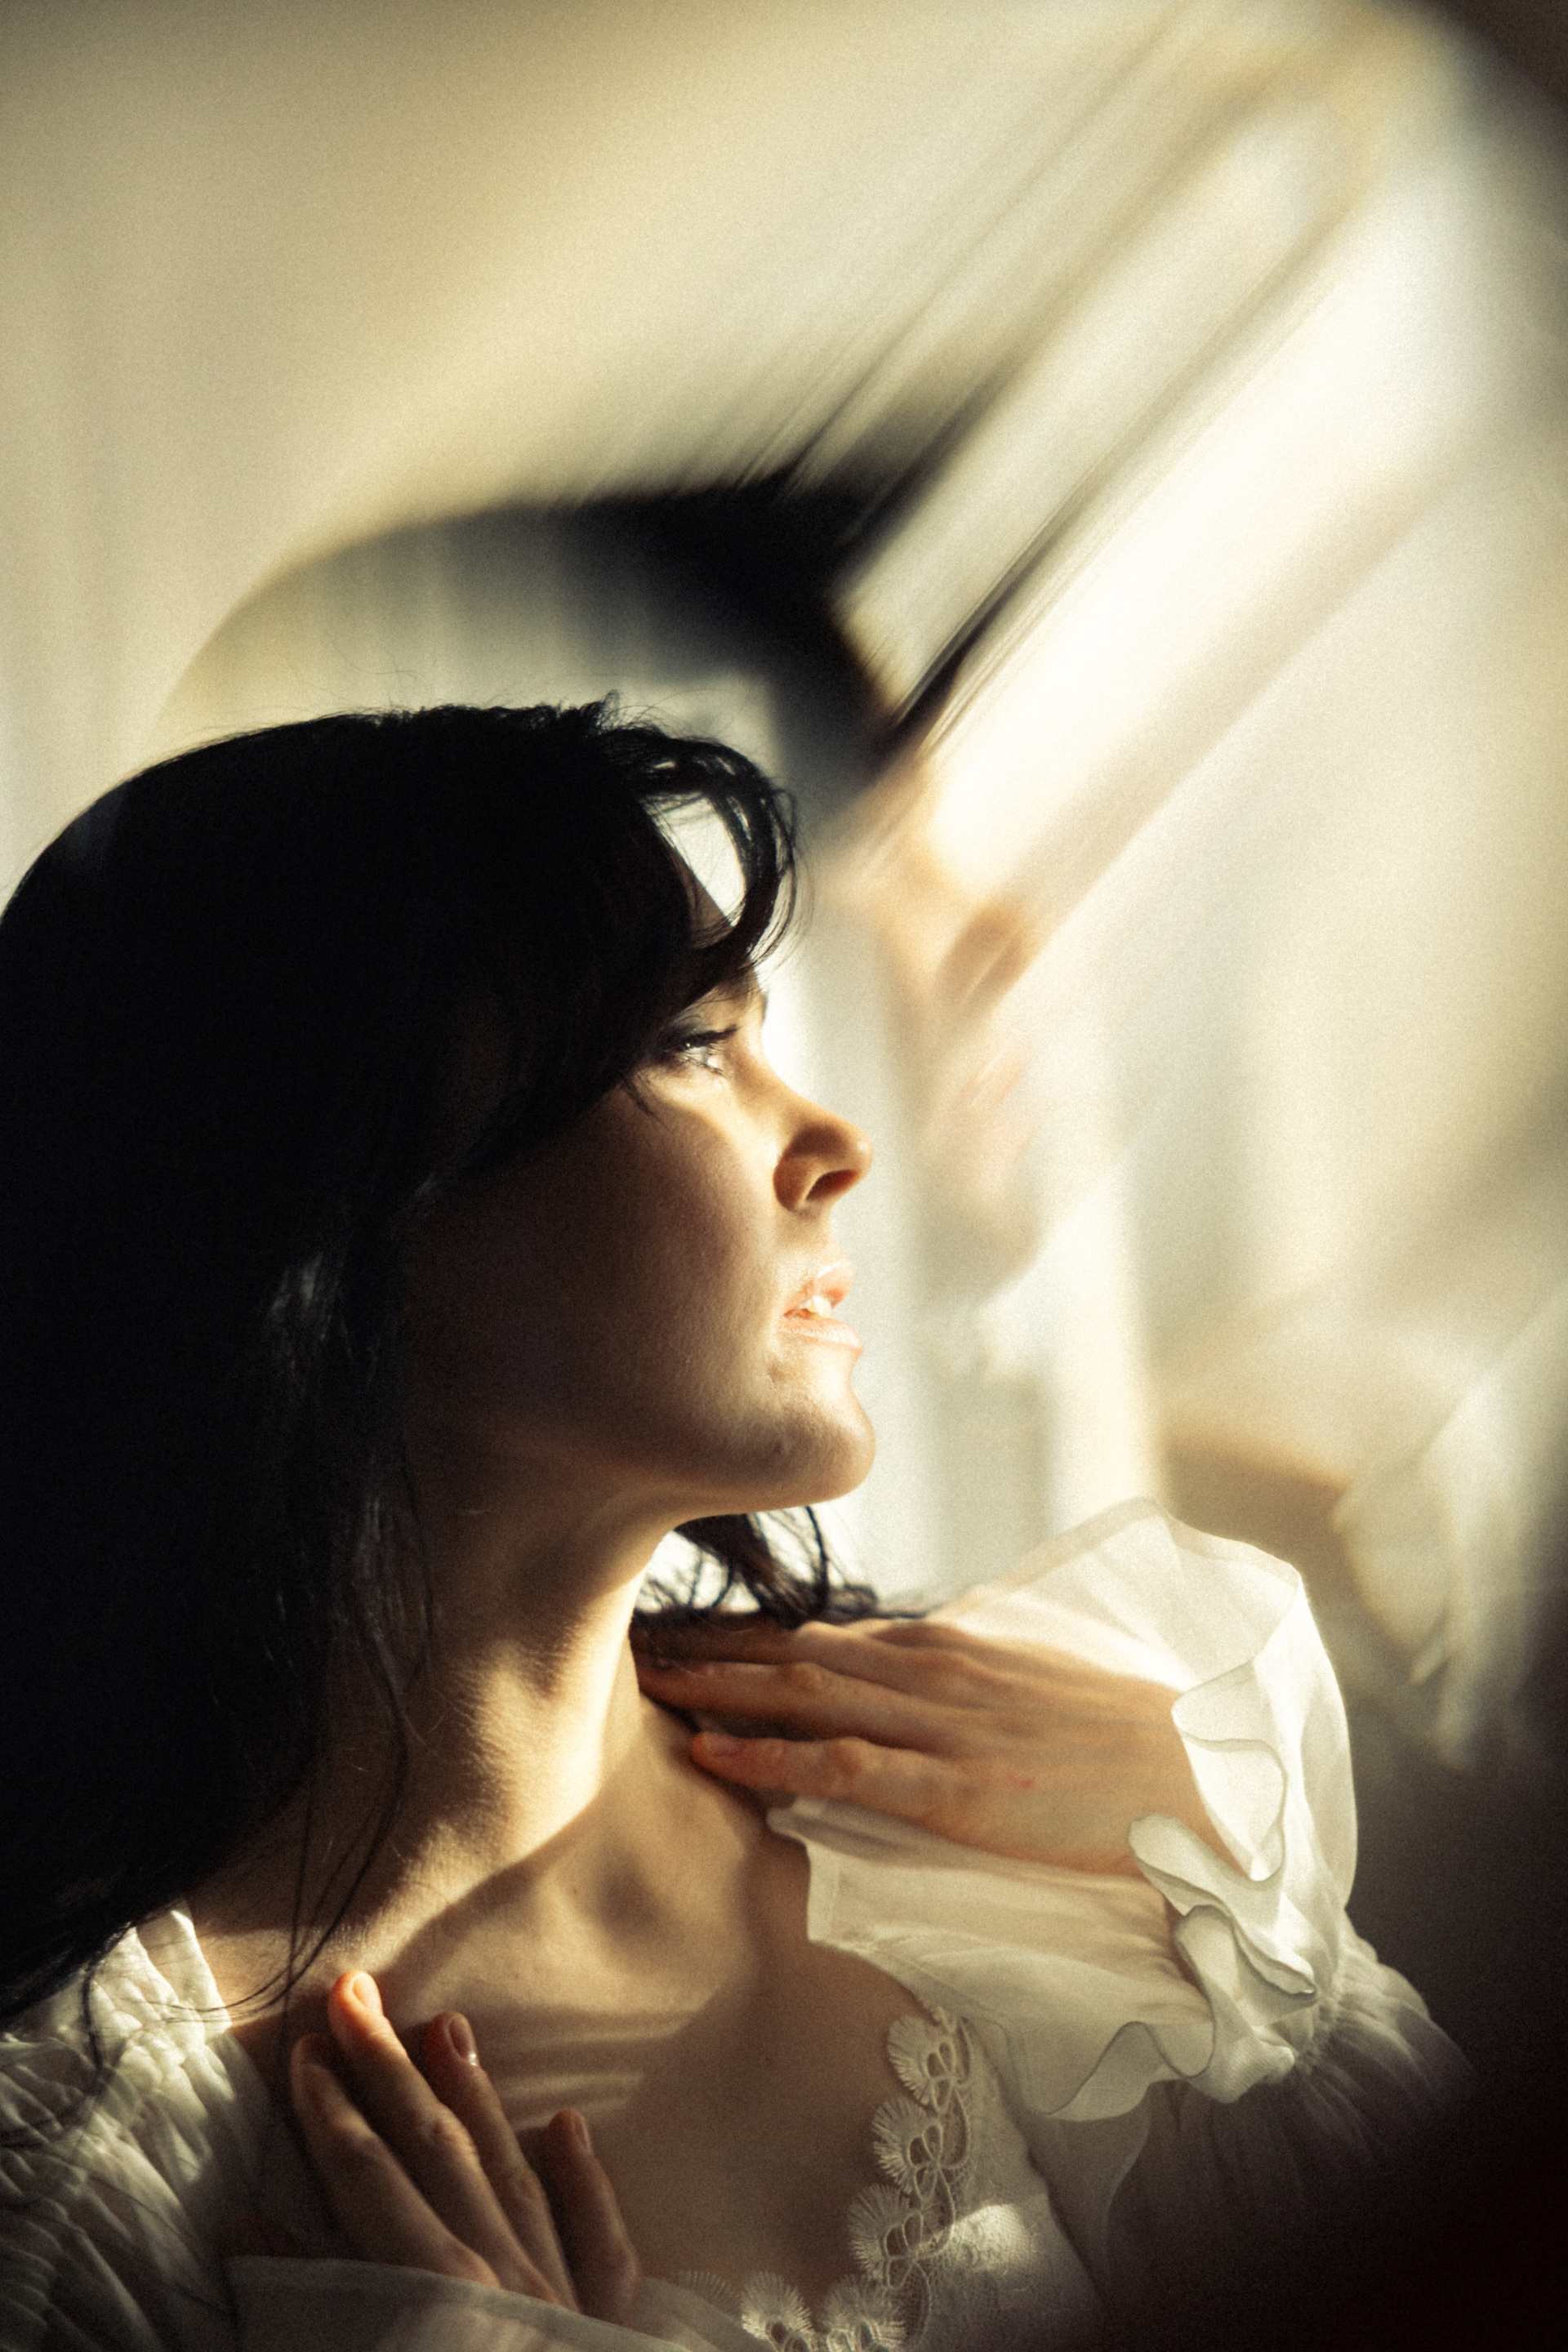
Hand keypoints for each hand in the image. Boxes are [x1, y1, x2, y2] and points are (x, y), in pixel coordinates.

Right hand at [225, 1971, 639, 2326]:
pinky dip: (582, 2181)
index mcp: (431, 2292)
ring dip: (475, 2100)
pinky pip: (603, 2240)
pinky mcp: (622, 2334)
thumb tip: (246, 2231)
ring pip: (516, 2175)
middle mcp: (502, 2274)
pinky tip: (565, 2127)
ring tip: (447, 2027)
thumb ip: (308, 2306)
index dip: (331, 2112)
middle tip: (357, 1990)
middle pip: (434, 2152)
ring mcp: (568, 2297)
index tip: (303, 2047)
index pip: (367, 2179)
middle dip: (389, 2070)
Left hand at [635, 1614, 1226, 1875]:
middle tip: (626, 1649)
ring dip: (714, 1689)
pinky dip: (770, 1755)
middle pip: (790, 1652)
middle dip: (704, 1652)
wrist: (1202, 1777)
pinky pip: (843, 1766)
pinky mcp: (957, 1789)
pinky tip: (712, 1754)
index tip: (673, 1638)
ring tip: (644, 1688)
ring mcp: (942, 1726)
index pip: (820, 1635)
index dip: (739, 1638)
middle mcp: (932, 1670)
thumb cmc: (1117, 1740)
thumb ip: (952, 1681)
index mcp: (947, 1648)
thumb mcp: (1023, 1688)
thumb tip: (886, 1680)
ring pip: (802, 1693)